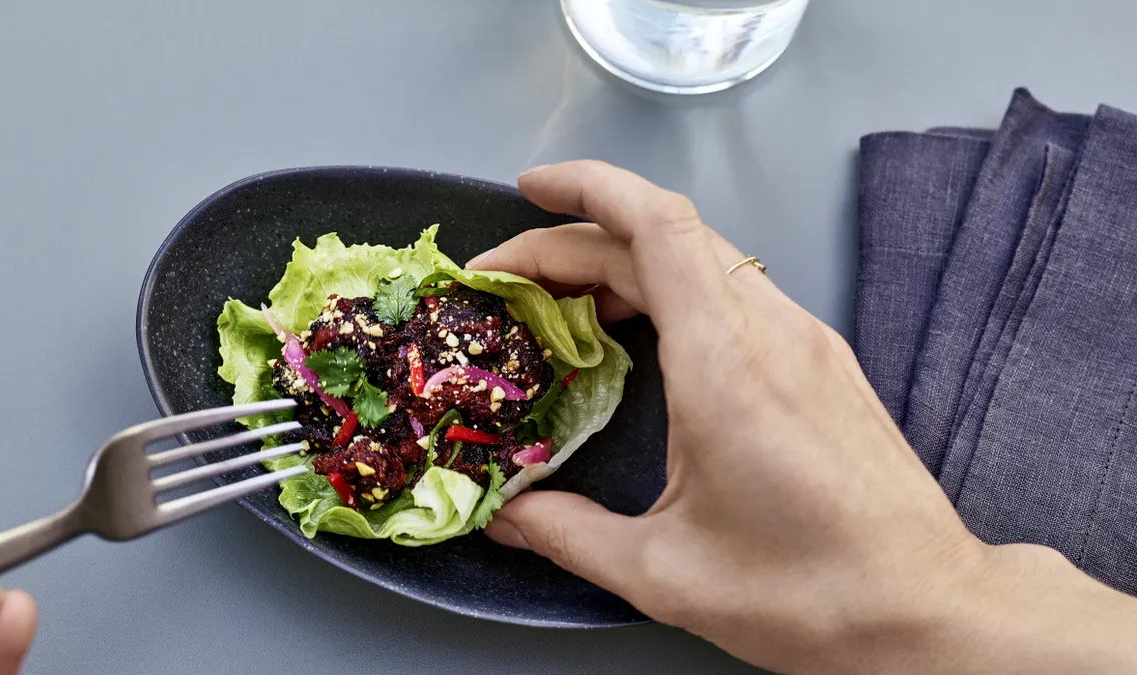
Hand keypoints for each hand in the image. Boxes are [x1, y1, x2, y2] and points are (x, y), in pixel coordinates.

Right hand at [473, 161, 1136, 673]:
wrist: (927, 608)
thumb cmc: (807, 593)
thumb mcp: (666, 574)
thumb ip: (568, 534)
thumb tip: (505, 516)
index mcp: (725, 364)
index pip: (655, 227)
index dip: (587, 188)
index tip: (529, 188)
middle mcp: (771, 331)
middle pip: (665, 237)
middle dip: (576, 240)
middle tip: (511, 281)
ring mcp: (806, 339)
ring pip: (703, 258)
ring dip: (624, 262)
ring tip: (564, 304)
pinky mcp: (824, 361)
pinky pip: (736, 291)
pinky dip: (671, 290)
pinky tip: (641, 334)